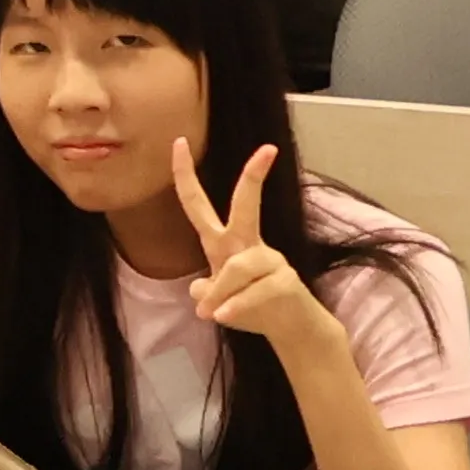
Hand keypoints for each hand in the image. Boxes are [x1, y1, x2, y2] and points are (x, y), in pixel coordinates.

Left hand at [179, 142, 342, 366]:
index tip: (177, 141)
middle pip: (246, 207)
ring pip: (236, 268)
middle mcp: (248, 244)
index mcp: (224, 242)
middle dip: (253, 178)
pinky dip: (235, 307)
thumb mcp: (216, 297)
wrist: (291, 328)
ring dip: (220, 295)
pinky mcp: (286, 282)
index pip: (198, 204)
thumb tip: (200, 289)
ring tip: (212, 314)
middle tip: (267, 149)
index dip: (184, 175)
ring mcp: (271, 261)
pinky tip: (223, 317)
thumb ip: (205, 288)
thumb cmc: (250, 306)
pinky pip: (252, 293)